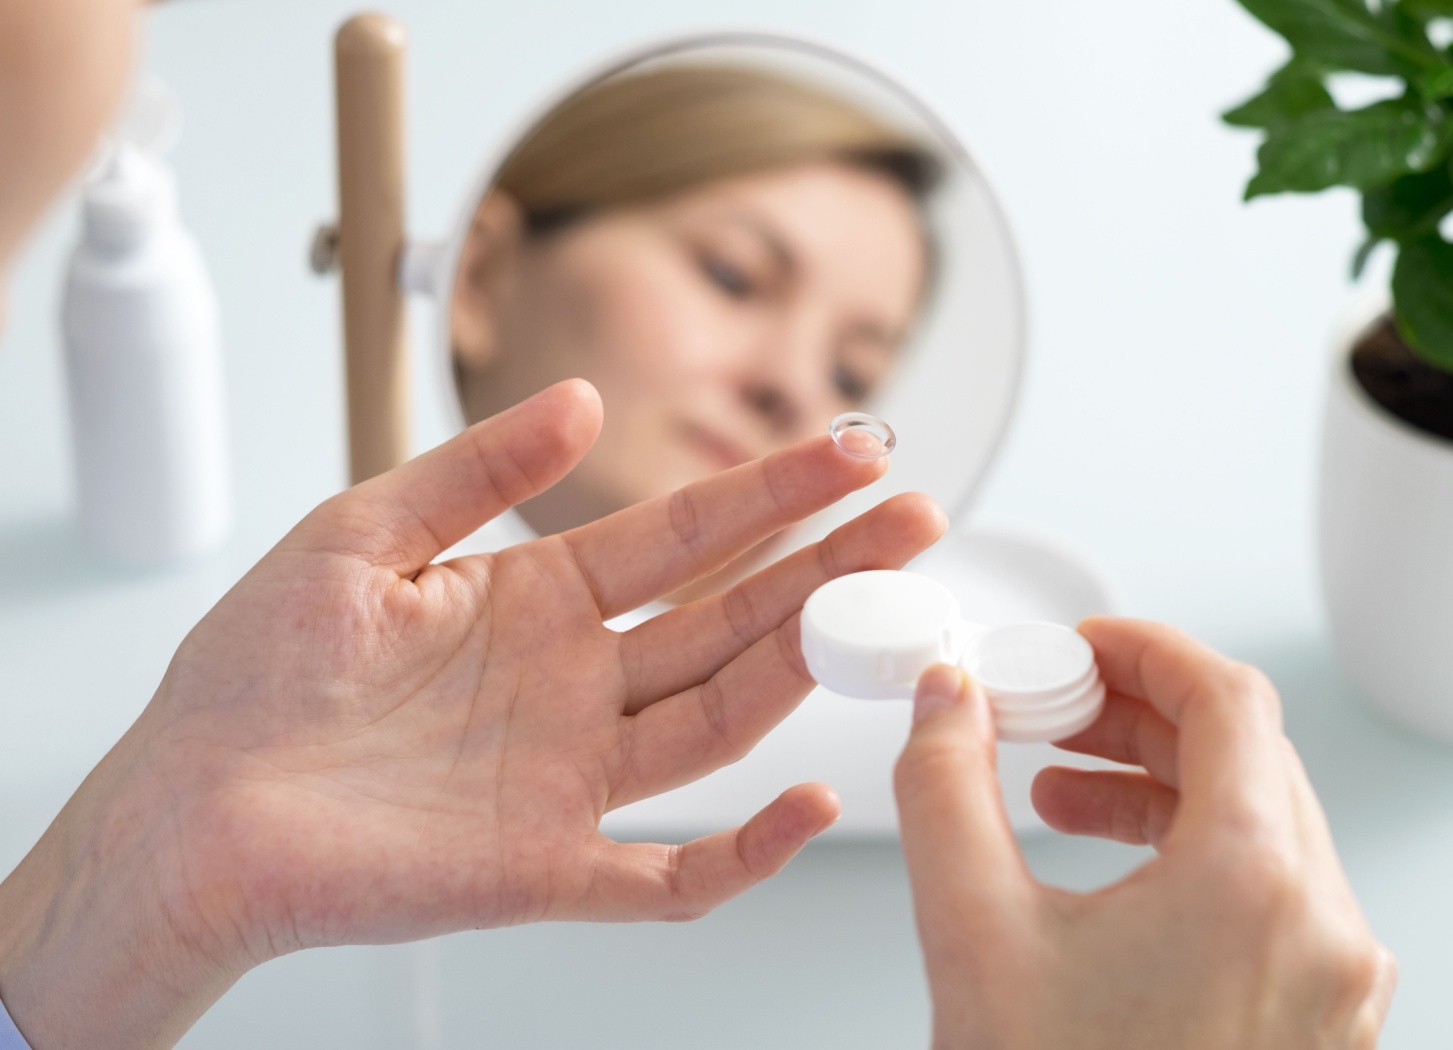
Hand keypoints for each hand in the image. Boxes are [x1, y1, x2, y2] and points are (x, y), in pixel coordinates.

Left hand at [0, 379, 945, 1047]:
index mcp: (537, 601)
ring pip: (721, 716)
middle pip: (729, 617)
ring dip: (806, 665)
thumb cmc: (254, 677)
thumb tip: (582, 403)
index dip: (770, 491)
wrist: (186, 808)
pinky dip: (744, 851)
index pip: (682, 535)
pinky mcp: (547, 869)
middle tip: (911, 515)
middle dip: (825, 564)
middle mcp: (573, 684)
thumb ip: (476, 470)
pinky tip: (806, 804)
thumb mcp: (361, 533)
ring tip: (885, 603)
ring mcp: (570, 777)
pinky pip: (668, 872)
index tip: (849, 449)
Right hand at [894, 619, 1395, 1049]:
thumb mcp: (970, 932)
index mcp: (1256, 882)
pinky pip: (1269, 892)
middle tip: (1052, 710)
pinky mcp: (1321, 1021)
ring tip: (1057, 792)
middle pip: (1246, 756)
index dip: (1145, 649)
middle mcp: (1324, 925)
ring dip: (1158, 786)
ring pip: (1260, 824)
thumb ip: (943, 786)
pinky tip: (1109, 869)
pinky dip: (1191, 854)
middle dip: (1137, 718)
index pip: (1227, 699)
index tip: (1082, 642)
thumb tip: (943, 699)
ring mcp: (1335, 980)